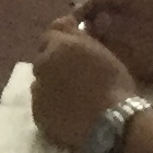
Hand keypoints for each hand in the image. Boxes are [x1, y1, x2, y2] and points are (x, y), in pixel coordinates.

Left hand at [30, 22, 140, 148]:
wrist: (111, 123)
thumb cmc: (115, 84)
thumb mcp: (103, 52)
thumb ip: (81, 38)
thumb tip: (73, 29)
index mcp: (60, 45)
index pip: (53, 31)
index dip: (63, 37)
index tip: (72, 42)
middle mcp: (42, 63)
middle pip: (44, 56)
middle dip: (55, 59)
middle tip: (73, 70)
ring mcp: (37, 89)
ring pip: (41, 80)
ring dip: (51, 82)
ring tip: (70, 94)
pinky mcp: (37, 113)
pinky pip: (41, 103)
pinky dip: (51, 103)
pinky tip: (67, 110)